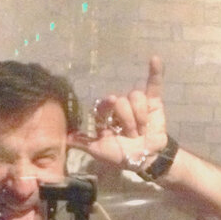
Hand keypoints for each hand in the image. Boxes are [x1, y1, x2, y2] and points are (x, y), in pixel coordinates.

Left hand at [73, 56, 168, 171]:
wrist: (145, 160)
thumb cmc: (121, 155)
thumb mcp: (100, 151)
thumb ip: (83, 143)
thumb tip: (65, 138)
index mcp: (106, 115)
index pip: (104, 104)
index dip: (107, 104)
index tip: (111, 103)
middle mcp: (120, 107)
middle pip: (121, 101)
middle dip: (127, 120)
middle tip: (132, 136)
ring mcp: (136, 103)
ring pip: (135, 96)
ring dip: (139, 116)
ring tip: (142, 130)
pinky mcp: (153, 102)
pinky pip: (154, 85)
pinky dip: (155, 72)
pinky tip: (155, 60)